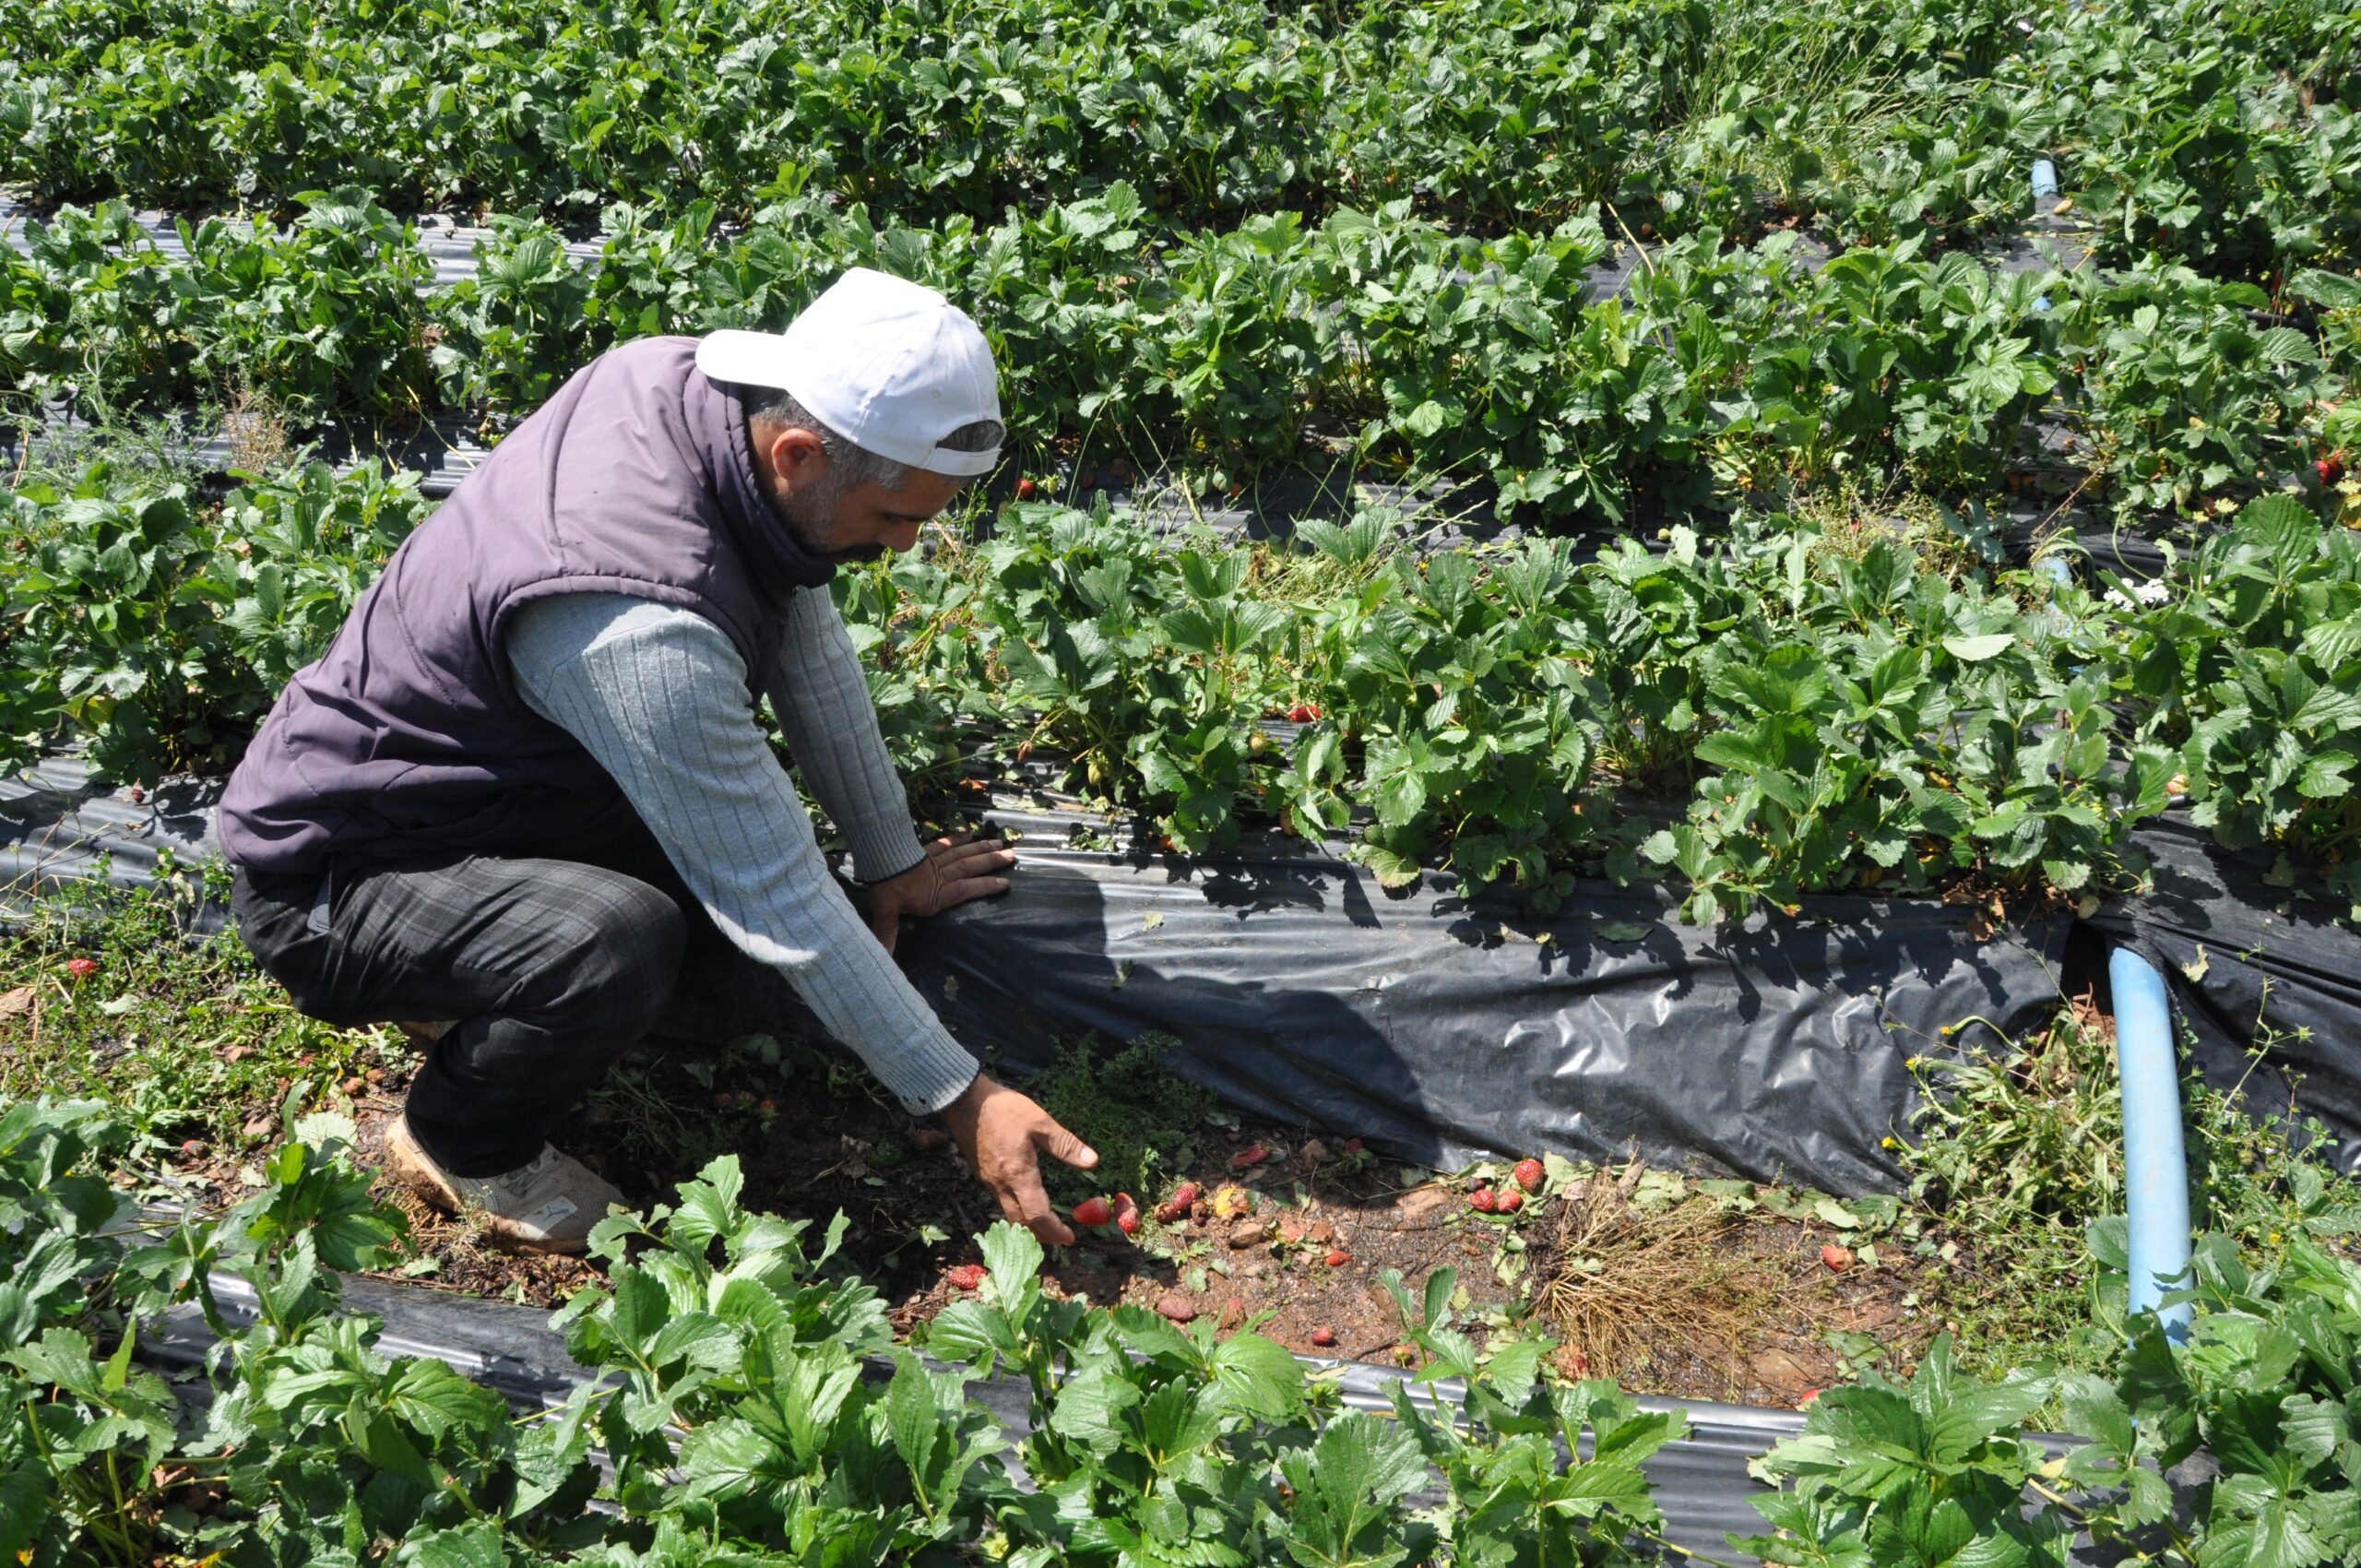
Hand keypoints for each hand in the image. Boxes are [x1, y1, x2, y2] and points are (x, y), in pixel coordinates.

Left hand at [866, 830, 1016, 953]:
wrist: (876, 857)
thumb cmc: (884, 887)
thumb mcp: (886, 911)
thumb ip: (889, 932)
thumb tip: (885, 957)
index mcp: (936, 894)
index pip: (966, 889)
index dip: (986, 886)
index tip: (1006, 884)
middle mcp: (940, 875)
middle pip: (969, 867)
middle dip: (991, 861)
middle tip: (1012, 855)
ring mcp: (934, 861)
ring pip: (962, 853)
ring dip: (981, 848)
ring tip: (1000, 843)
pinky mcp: (925, 850)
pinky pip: (944, 842)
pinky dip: (957, 836)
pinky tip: (969, 832)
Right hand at [939, 1072, 1097, 1246]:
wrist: (964, 1100)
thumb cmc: (1003, 1109)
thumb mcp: (1040, 1122)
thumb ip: (1065, 1145)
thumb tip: (1092, 1162)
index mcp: (1018, 1174)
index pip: (1037, 1215)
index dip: (1055, 1231)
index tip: (1070, 1238)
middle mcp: (1001, 1184)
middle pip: (1021, 1223)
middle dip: (1042, 1235)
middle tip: (1060, 1238)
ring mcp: (989, 1181)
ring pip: (1009, 1214)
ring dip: (1028, 1226)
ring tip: (1046, 1226)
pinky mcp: (982, 1174)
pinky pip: (1000, 1201)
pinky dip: (1016, 1211)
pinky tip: (1025, 1203)